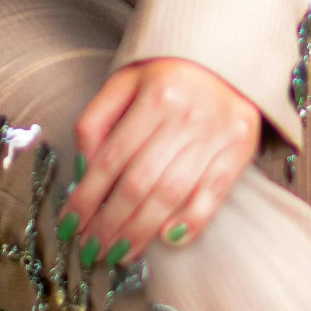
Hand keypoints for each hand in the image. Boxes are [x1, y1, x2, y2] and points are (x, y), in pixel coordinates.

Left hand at [60, 57, 260, 265]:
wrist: (227, 57)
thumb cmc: (167, 74)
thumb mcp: (124, 81)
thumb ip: (97, 120)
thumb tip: (82, 171)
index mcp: (155, 95)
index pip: (112, 158)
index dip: (88, 196)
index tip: (70, 224)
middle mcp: (187, 115)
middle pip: (139, 182)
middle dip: (110, 222)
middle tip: (92, 249)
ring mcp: (216, 134)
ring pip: (171, 194)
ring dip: (140, 231)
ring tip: (119, 253)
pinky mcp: (240, 148)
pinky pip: (213, 194)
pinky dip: (191, 222)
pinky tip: (166, 240)